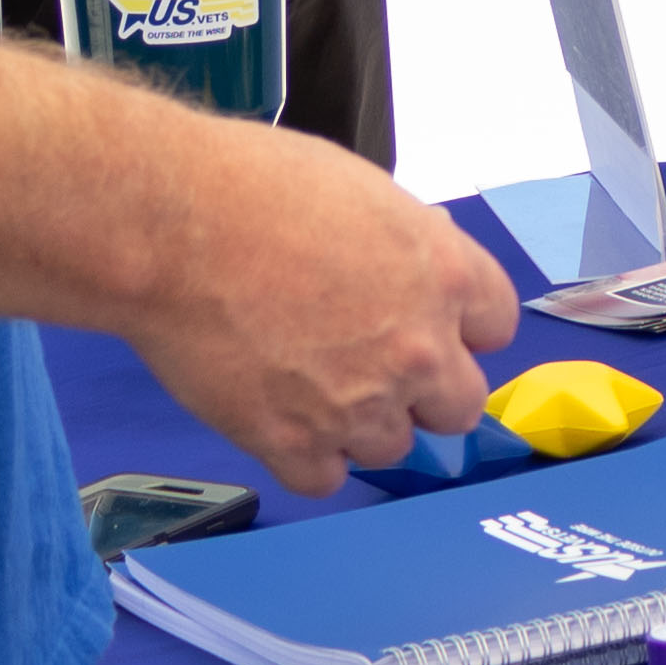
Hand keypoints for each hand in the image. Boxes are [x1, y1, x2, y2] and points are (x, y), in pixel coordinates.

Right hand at [121, 127, 519, 494]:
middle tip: (372, 366)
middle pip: (458, 405)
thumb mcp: (362, 191)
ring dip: (359, 424)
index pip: (495, 327)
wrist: (170, 227)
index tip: (428, 325)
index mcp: (445, 274)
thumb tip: (418, 262)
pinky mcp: (295, 444)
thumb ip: (407, 243)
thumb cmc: (253, 186)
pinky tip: (277, 415)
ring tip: (306, 382)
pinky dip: (304, 456)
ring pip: (392, 447)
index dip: (459, 327)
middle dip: (423, 390)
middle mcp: (419, 348)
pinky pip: (325, 477)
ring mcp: (360, 404)